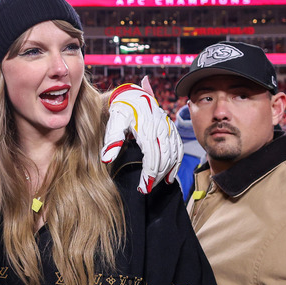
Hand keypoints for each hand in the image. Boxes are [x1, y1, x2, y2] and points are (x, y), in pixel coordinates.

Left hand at [101, 76, 182, 193]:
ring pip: (173, 155)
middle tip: (146, 190)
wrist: (132, 94)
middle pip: (164, 158)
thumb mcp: (114, 122)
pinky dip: (176, 163)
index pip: (152, 157)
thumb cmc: (121, 109)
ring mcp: (168, 128)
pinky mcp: (172, 129)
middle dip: (156, 177)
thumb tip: (106, 160)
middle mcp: (161, 128)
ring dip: (166, 172)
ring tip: (156, 185)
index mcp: (147, 128)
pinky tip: (170, 176)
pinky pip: (179, 148)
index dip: (149, 175)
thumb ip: (112, 140)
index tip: (142, 188)